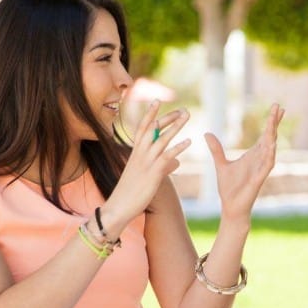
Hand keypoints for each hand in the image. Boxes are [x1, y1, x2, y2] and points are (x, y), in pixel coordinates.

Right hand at [107, 100, 190, 220]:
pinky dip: (178, 148)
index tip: (157, 101)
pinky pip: (167, 156)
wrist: (118, 207)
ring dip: (175, 126)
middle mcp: (139, 154)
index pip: (142, 128)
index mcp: (135, 153)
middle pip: (154, 129)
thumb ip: (163, 166)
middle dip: (168, 117)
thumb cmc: (131, 193)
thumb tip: (177, 162)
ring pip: (162, 139)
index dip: (150, 114)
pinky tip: (189, 141)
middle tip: (183, 109)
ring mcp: (146, 162)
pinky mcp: (153, 173)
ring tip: (186, 115)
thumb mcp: (146, 176)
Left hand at [205, 104, 284, 219]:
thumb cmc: (229, 188)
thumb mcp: (220, 164)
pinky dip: (270, 154)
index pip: (264, 135)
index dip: (270, 122)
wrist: (230, 206)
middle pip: (270, 137)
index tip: (276, 108)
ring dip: (272, 135)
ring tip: (274, 121)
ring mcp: (261, 169)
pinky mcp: (259, 179)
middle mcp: (260, 159)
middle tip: (280, 107)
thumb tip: (207, 133)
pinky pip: (267, 164)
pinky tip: (271, 144)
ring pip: (270, 148)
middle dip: (274, 123)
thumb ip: (216, 149)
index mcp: (253, 155)